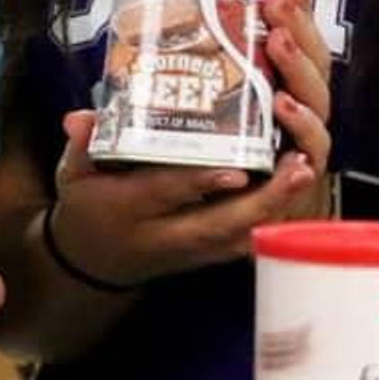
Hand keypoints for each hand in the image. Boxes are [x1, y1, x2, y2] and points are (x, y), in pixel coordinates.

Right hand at [46, 0, 336, 283]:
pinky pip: (242, 244)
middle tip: (298, 166)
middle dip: (261, 200)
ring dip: (276, 209)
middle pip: (218, 225)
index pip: (164, 196)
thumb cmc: (87, 207)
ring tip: (305, 172)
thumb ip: (82, 144)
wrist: (92, 262)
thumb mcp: (72, 174)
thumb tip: (78, 117)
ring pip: (238, 237)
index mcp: (125, 210)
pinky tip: (298, 193)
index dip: (198, 184)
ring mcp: (188, 251)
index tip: (235, 169)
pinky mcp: (205, 256)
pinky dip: (272, 221)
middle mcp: (162, 236)